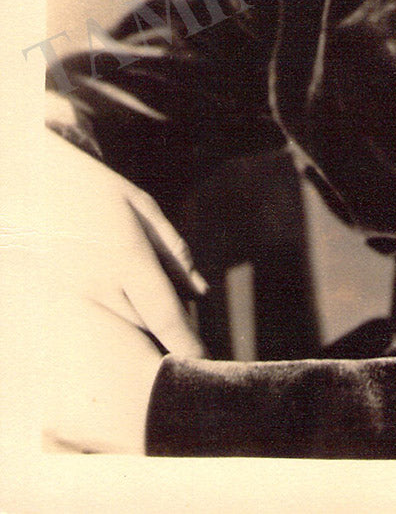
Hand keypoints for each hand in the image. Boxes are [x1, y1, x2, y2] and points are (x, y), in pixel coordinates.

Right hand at [42, 127, 205, 452]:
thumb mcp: (145, 209)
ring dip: (145, 331)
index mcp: (128, 257)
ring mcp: (76, 292)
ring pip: (122, 326)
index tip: (202, 363)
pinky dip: (117, 324)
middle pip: (146, 325)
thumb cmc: (101, 192)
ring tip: (161, 324)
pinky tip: (126, 315)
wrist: (42, 184)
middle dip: (171, 336)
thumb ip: (175, 251)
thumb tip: (200, 292)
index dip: (185, 343)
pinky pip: (96, 321)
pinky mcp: (60, 295)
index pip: (163, 313)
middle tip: (192, 343)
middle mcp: (100, 282)